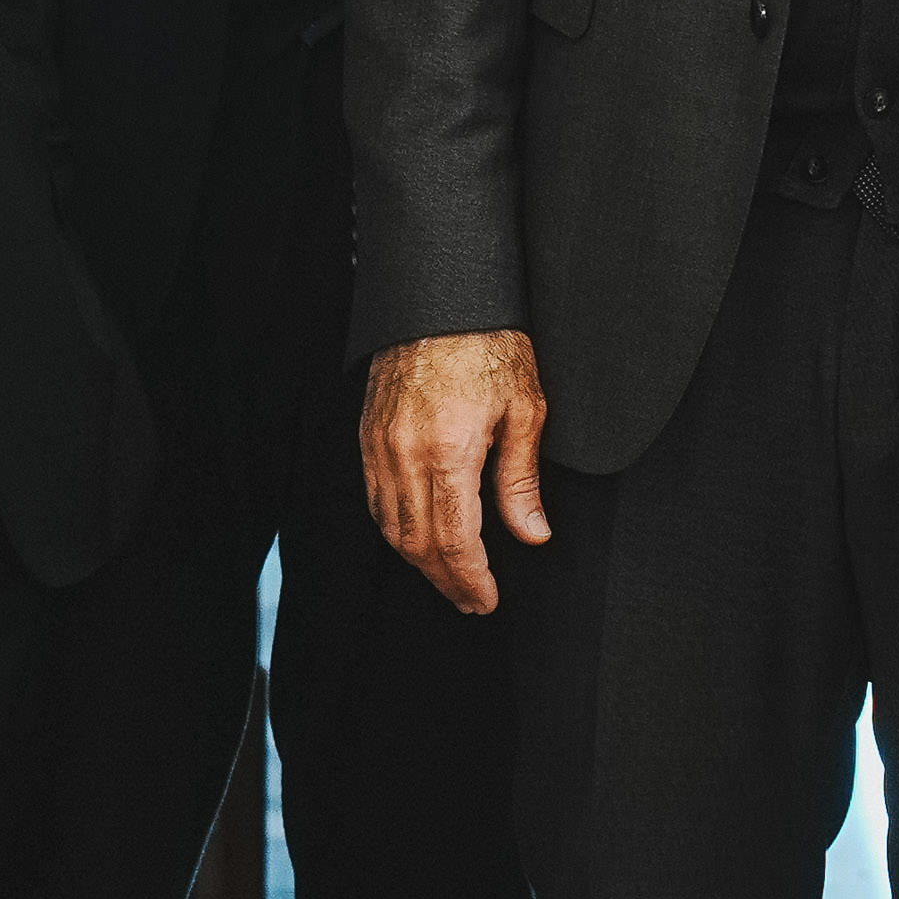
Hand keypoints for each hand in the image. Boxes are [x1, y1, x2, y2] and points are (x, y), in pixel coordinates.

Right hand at [365, 330, 551, 614]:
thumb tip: (531, 534)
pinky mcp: (367, 437)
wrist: (440, 298)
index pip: (454, 540)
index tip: (486, 601)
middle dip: (445, 580)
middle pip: (417, 543)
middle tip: (472, 601)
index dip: (470, 579)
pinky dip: (396, 530)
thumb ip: (521, 480)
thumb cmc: (490, 345)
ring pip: (390, 527)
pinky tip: (418, 539)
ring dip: (418, 562)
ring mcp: (379, 447)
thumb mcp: (525, 410)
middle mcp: (403, 456)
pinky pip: (376, 499)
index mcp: (447, 452)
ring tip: (450, 579)